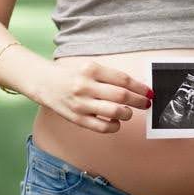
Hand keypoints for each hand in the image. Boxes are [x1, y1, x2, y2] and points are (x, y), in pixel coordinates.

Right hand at [39, 60, 153, 132]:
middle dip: (139, 101)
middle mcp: (86, 86)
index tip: (149, 92)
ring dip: (127, 113)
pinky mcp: (77, 118)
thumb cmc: (71, 74)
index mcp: (91, 69)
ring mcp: (81, 103)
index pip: (123, 79)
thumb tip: (136, 88)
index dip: (140, 87)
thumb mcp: (89, 67)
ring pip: (114, 112)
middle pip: (121, 96)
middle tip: (146, 103)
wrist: (44, 82)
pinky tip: (116, 123)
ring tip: (128, 112)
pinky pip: (101, 127)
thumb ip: (110, 76)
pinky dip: (114, 127)